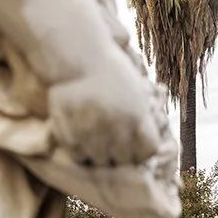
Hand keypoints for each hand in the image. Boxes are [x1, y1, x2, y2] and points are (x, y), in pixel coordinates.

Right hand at [46, 46, 167, 165]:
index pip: (147, 151)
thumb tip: (147, 144)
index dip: (141, 150)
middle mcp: (116, 128)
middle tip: (112, 145)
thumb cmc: (108, 70)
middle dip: (120, 154)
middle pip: (124, 160)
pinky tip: (79, 137)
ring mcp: (91, 132)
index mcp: (137, 116)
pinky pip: (78, 156)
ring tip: (94, 141)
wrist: (77, 55)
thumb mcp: (135, 89)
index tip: (134, 146)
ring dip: (99, 154)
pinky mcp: (69, 134)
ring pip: (100, 161)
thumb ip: (141, 117)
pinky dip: (80, 151)